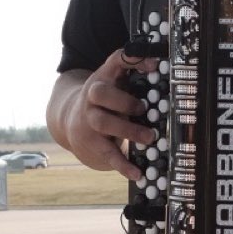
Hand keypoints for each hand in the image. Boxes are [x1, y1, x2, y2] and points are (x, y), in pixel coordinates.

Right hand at [50, 52, 156, 180]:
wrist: (69, 123)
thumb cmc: (105, 103)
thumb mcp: (114, 86)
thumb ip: (134, 79)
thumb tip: (163, 73)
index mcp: (103, 78)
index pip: (115, 61)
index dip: (133, 59)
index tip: (154, 64)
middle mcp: (92, 98)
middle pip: (100, 93)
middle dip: (123, 100)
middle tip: (143, 108)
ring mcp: (89, 121)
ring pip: (104, 123)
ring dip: (128, 130)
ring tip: (150, 137)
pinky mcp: (92, 144)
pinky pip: (108, 154)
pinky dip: (123, 165)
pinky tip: (138, 173)